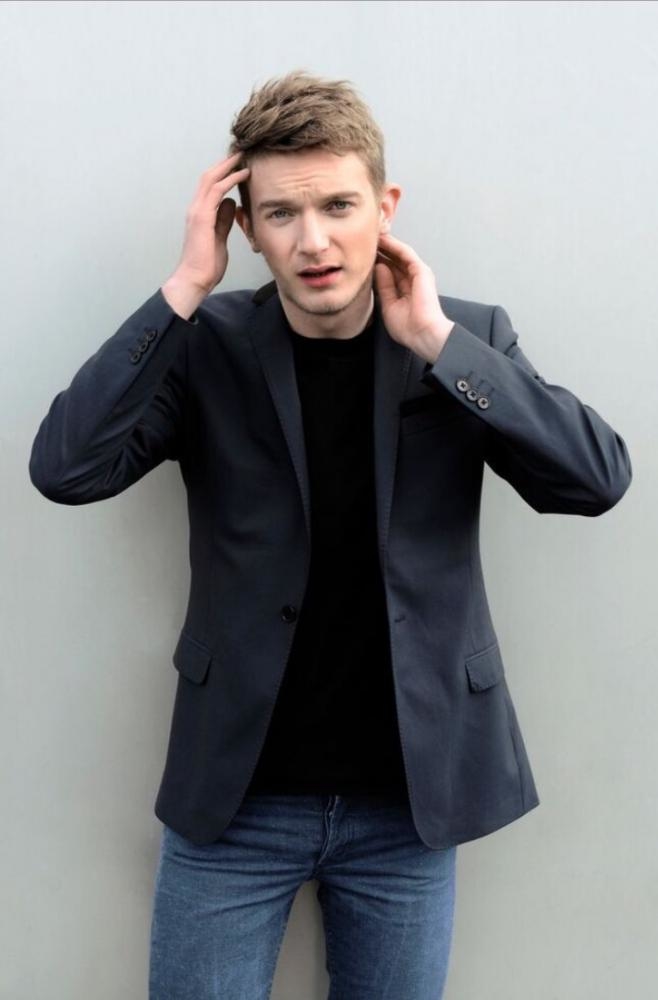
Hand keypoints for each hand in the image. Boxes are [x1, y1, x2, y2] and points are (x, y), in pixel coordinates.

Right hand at [168, 152, 250, 294]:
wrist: (195, 279)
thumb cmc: (206, 265)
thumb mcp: (220, 238)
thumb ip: (224, 220)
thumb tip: (232, 204)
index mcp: (199, 214)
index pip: (210, 186)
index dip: (224, 172)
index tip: (239, 163)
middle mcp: (195, 208)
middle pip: (209, 176)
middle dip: (225, 162)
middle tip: (242, 151)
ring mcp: (197, 211)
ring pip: (211, 179)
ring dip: (228, 166)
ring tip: (243, 156)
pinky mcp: (201, 217)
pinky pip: (216, 191)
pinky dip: (230, 180)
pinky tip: (242, 174)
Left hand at [374, 233, 453, 364]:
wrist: (422, 334)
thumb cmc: (407, 327)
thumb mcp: (388, 305)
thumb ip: (383, 286)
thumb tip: (377, 267)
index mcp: (404, 290)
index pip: (388, 271)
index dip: (375, 262)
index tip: (360, 254)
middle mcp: (411, 280)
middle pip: (393, 260)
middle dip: (380, 250)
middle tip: (363, 239)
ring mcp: (418, 274)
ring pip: (399, 254)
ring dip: (386, 244)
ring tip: (371, 234)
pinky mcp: (421, 270)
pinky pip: (405, 253)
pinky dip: (394, 245)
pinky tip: (382, 239)